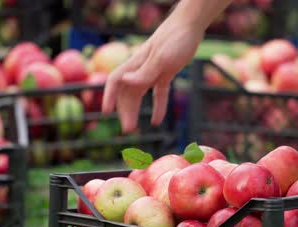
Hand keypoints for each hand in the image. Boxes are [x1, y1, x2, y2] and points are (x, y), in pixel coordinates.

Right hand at [102, 16, 203, 132]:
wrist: (191, 25)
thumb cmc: (175, 38)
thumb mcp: (162, 57)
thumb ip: (144, 72)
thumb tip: (126, 82)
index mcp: (136, 63)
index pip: (116, 81)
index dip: (109, 96)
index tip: (106, 112)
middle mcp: (140, 68)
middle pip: (126, 92)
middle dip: (124, 111)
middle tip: (127, 130)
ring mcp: (152, 70)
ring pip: (139, 94)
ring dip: (135, 111)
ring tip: (135, 128)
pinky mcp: (165, 72)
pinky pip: (158, 93)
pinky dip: (157, 107)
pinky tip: (156, 120)